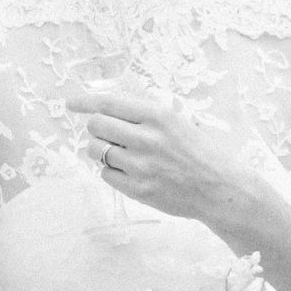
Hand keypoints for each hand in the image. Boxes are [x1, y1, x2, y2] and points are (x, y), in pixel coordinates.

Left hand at [65, 87, 256, 224]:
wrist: (219, 188)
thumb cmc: (200, 152)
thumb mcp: (179, 121)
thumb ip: (146, 114)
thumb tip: (108, 107)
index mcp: (158, 116)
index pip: (110, 103)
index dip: (86, 101)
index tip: (71, 103)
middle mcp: (147, 138)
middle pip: (96, 126)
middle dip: (97, 128)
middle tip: (109, 134)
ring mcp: (141, 165)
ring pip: (96, 151)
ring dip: (102, 150)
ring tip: (121, 154)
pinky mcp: (138, 189)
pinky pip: (106, 174)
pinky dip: (113, 171)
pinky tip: (131, 171)